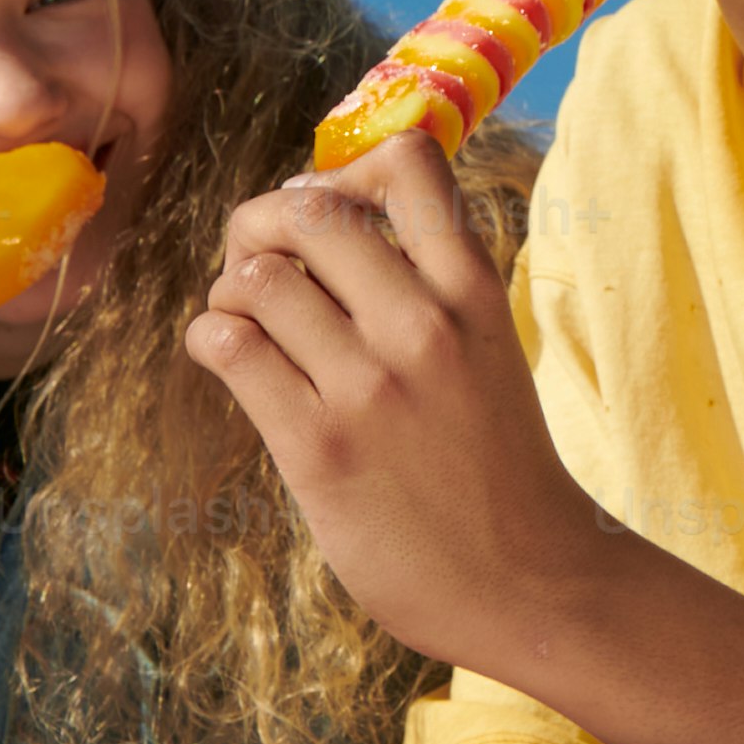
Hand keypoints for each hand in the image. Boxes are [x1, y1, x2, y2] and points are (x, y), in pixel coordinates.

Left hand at [188, 133, 618, 680]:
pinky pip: (228, 346)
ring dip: (233, 294)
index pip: (408, 162)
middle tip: (264, 270)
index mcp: (474, 290)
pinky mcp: (317, 445)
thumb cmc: (500, 467)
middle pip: (306, 211)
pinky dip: (213, 340)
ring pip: (255, 278)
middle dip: (262, 227)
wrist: (530, 580)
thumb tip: (328, 233)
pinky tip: (237, 365)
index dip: (344, 172)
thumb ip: (427, 293)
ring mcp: (369, 383)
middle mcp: (423, 322)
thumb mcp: (488, 351)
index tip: (332, 216)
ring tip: (252, 329)